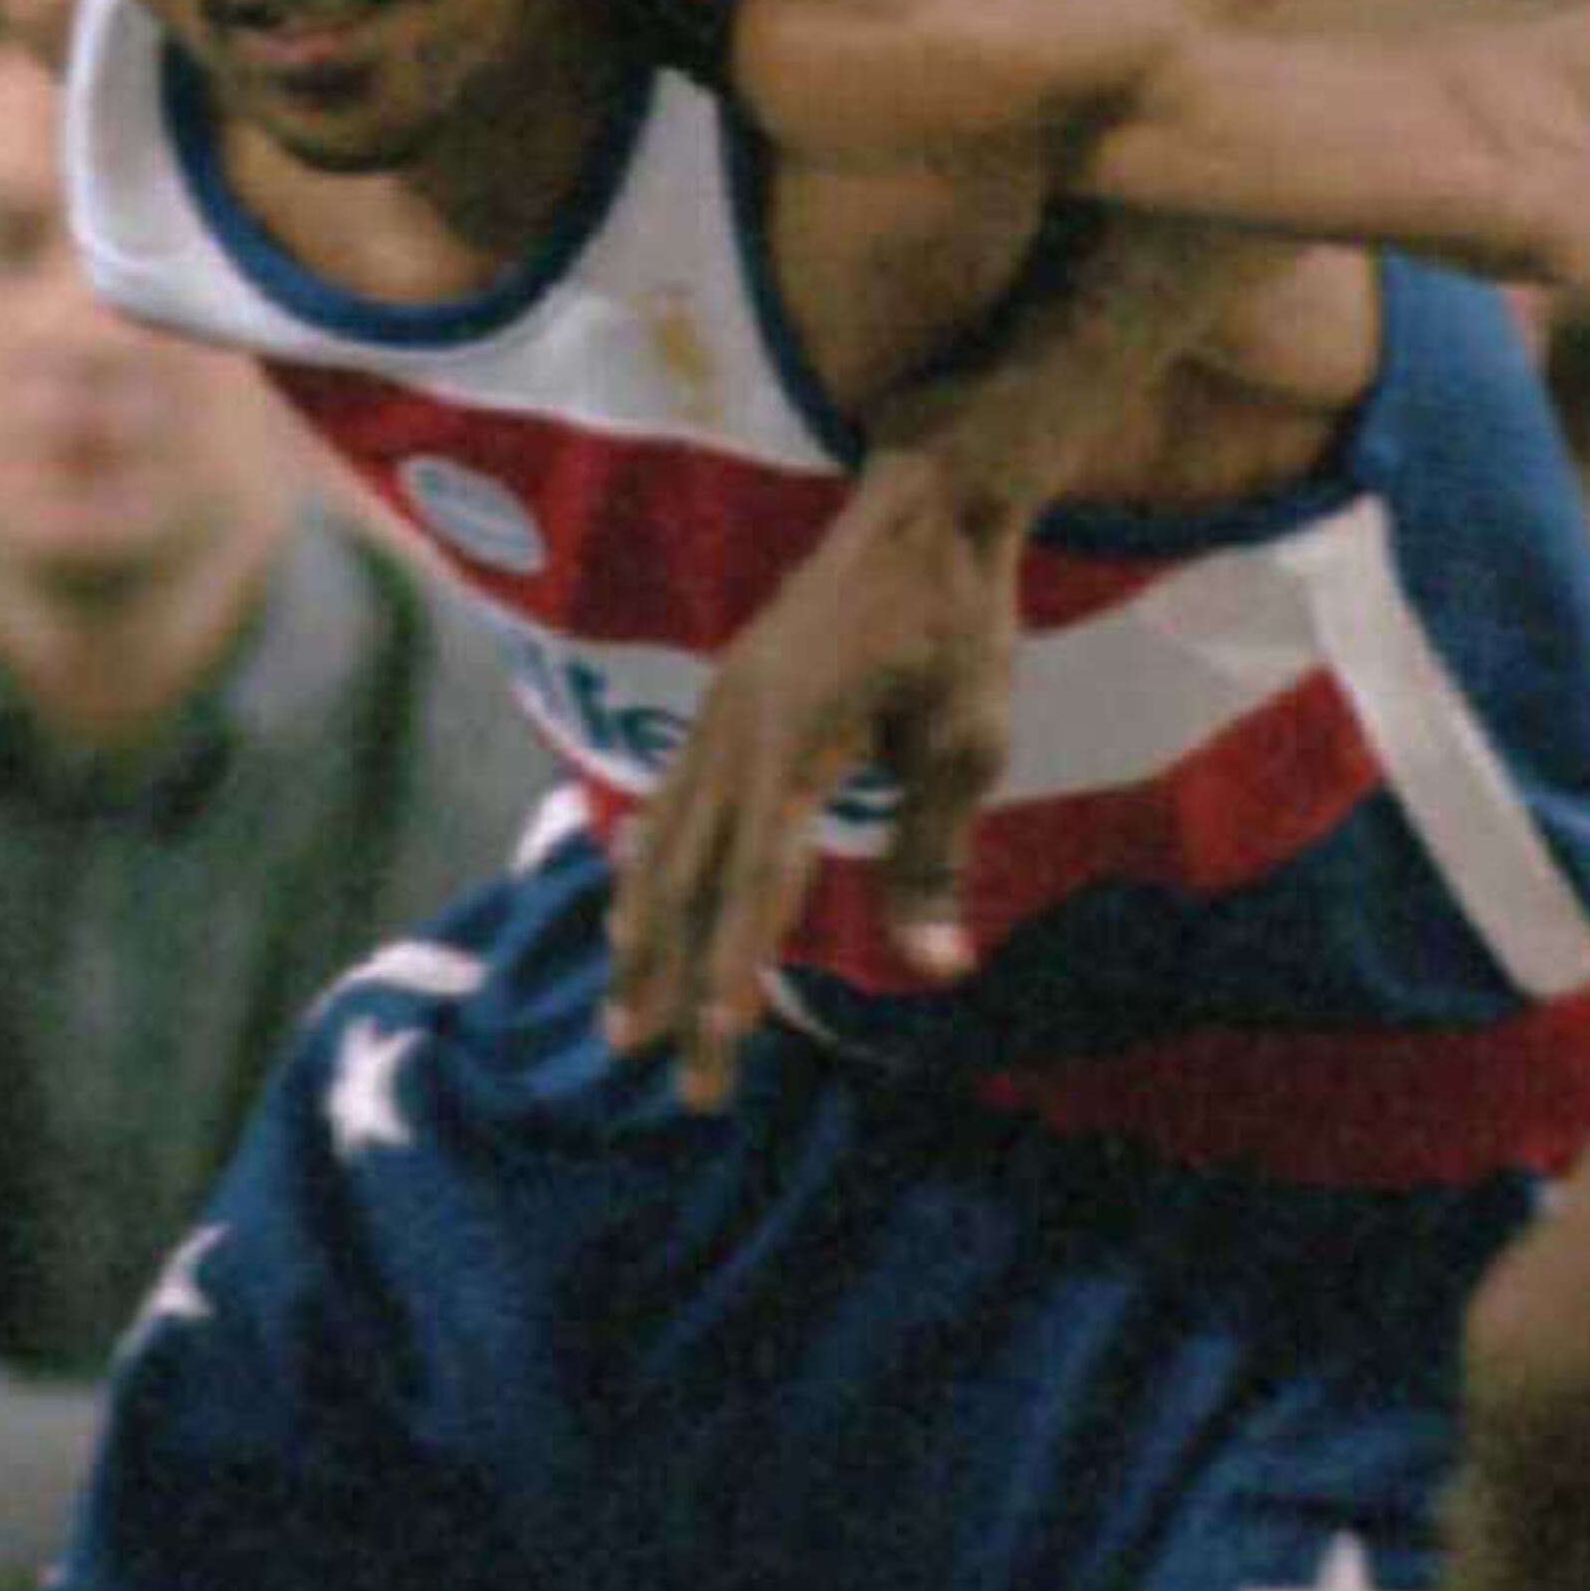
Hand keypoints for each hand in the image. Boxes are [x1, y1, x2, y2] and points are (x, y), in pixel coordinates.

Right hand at [602, 446, 1020, 1101]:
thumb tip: (937, 969)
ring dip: (641, 946)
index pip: (757, 885)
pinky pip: (665, 806)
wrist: (922, 507)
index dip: (733, 973)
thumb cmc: (960, 627)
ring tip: (621, 1025)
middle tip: (671, 1083)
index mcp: (796, 745)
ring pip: (661, 851)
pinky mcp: (720, 706)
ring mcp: (717, 717)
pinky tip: (624, 918)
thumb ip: (933, 853)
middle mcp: (735, 735)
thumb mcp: (968, 742)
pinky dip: (641, 874)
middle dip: (678, 989)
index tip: (717, 1050)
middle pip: (693, 885)